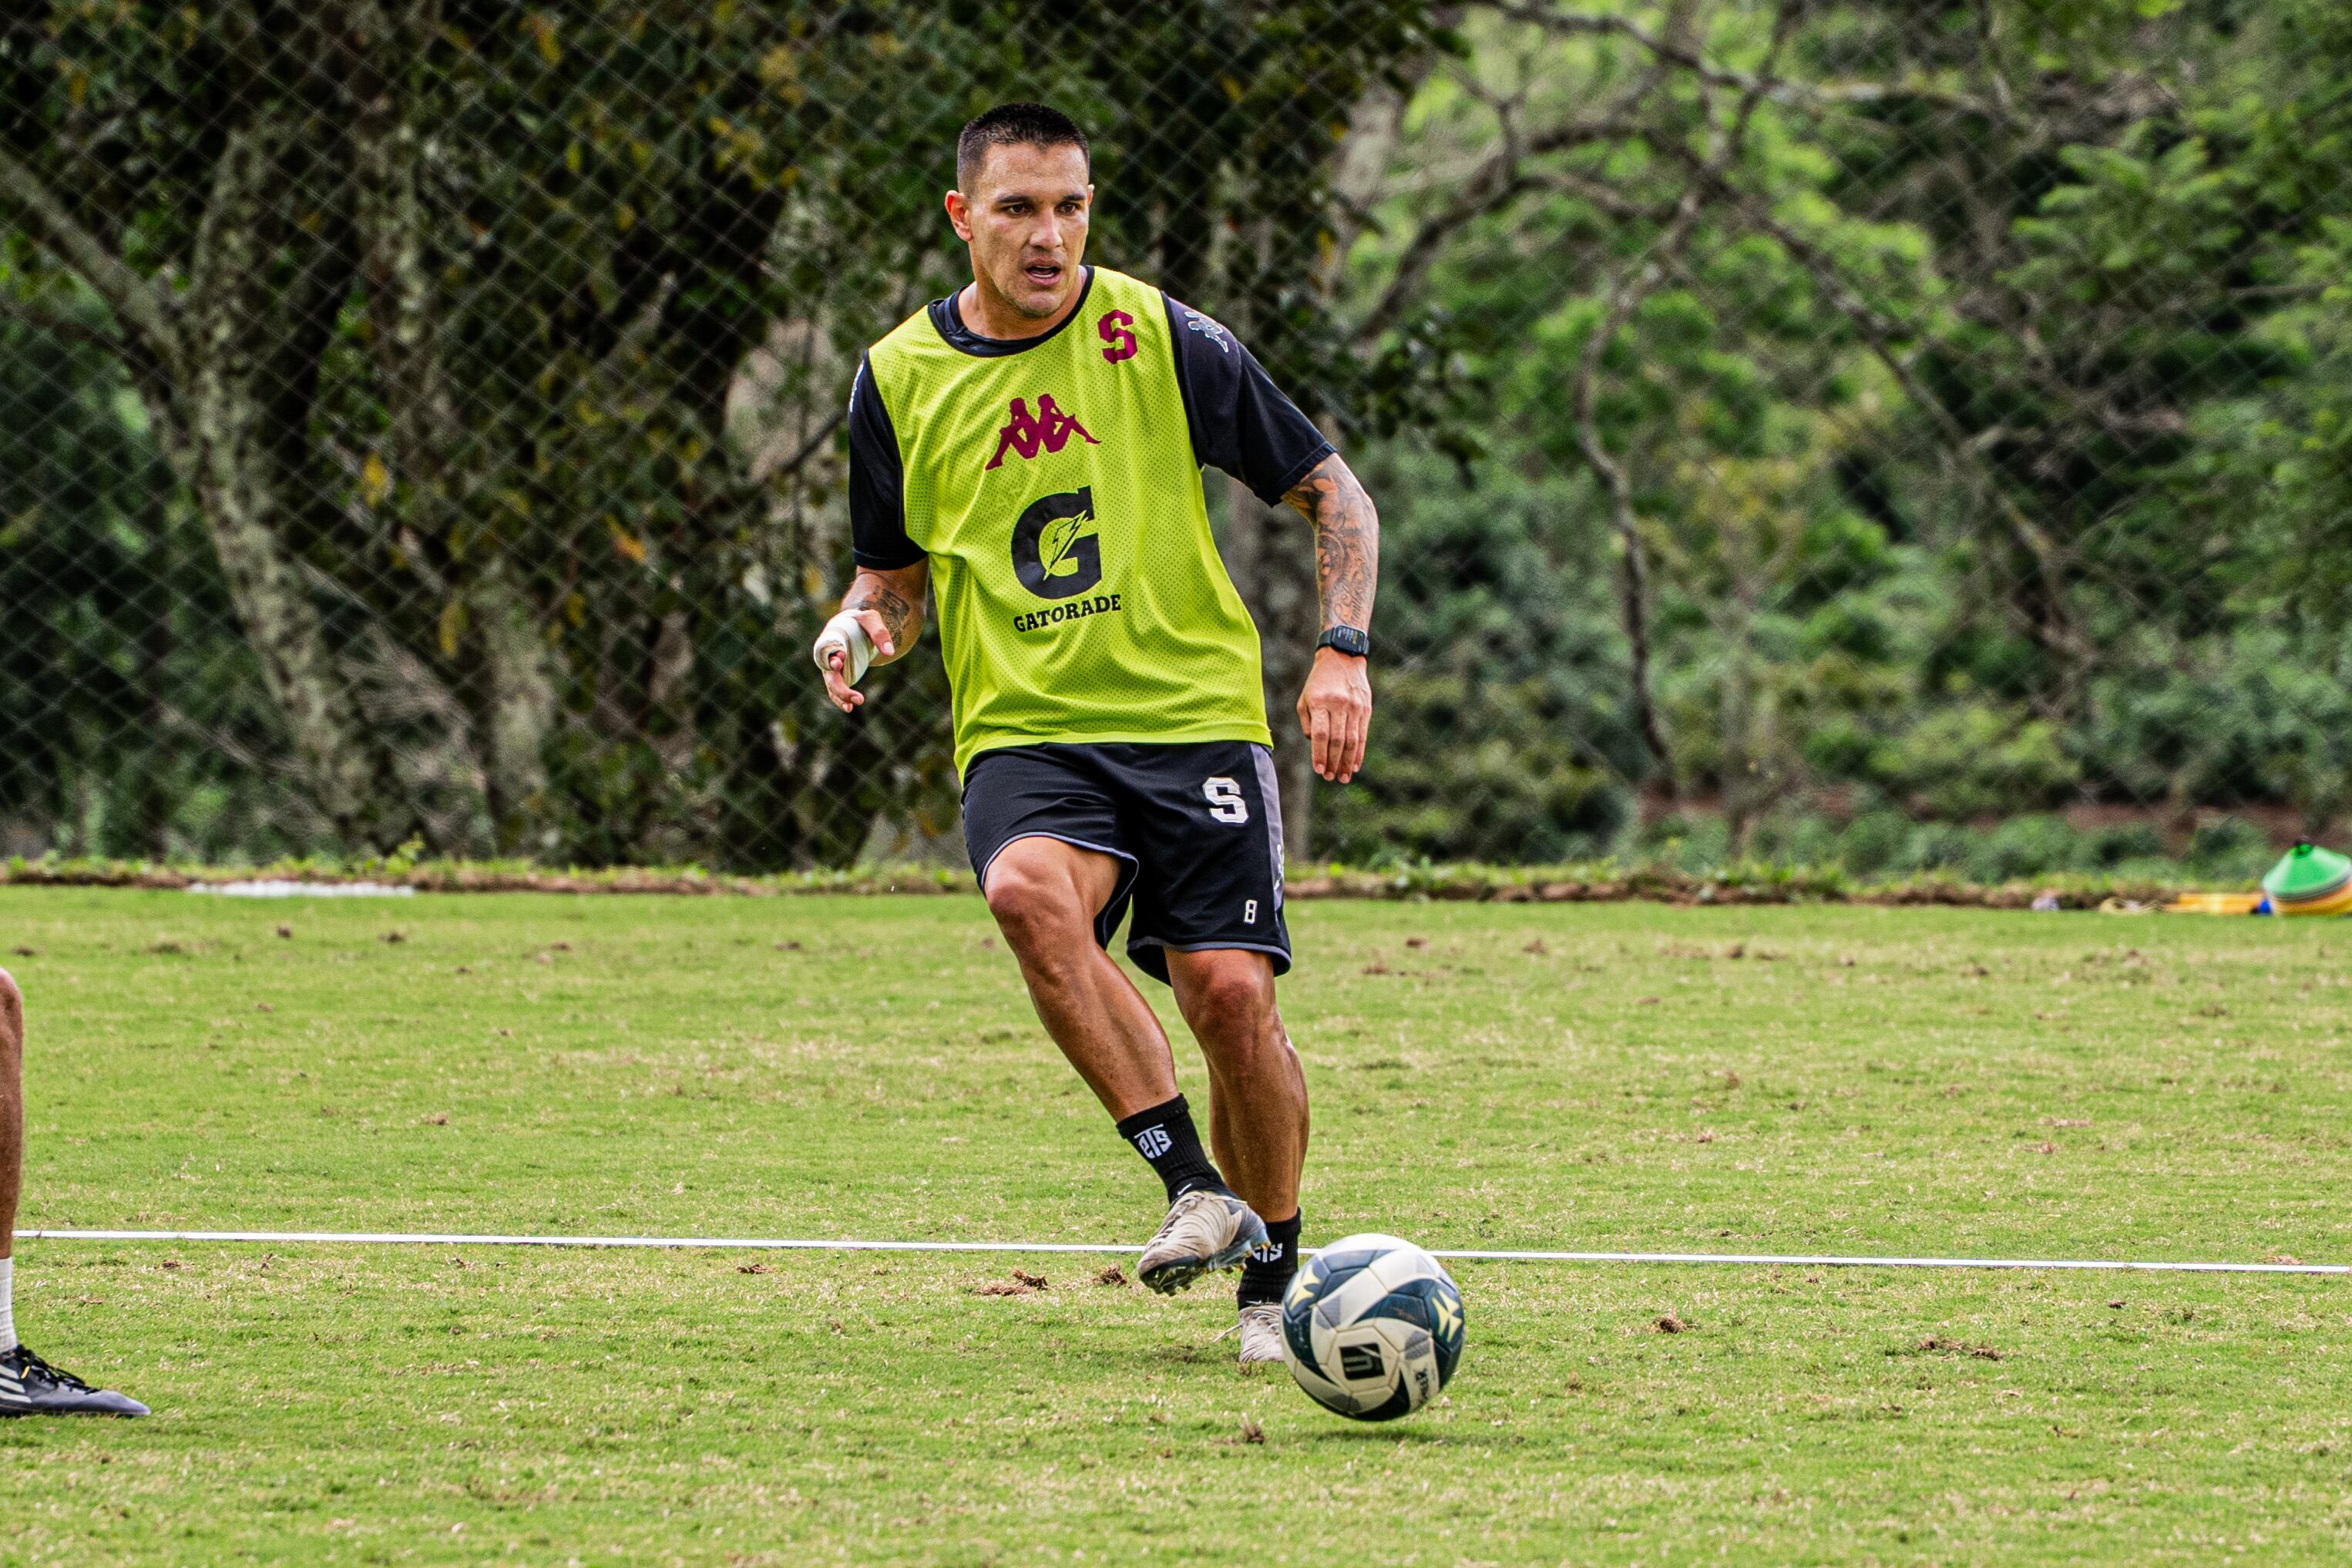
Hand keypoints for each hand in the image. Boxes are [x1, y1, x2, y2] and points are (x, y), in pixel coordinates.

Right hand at [817, 608, 892, 713]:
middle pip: (829, 674)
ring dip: (840, 697)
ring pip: (832, 685)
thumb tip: (889, 652)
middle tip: (854, 696)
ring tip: (850, 708)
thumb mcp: (871, 619)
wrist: (855, 626)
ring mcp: (833, 668)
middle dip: (839, 686)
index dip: (831, 656)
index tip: (840, 660)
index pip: (827, 649)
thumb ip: (879, 632)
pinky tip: (849, 708)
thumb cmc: (860, 621)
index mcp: (831, 638)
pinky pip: (838, 690)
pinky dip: (842, 699)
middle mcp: (828, 655)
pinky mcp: (841, 675)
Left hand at [1297, 645, 1371, 782]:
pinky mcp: (1365, 709)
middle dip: (1333, 762)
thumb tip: (1315, 744)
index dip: (1319, 754)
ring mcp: (1354, 707)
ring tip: (1343, 777)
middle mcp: (1339, 705)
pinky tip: (1355, 765)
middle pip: (1337, 740)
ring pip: (1352, 740)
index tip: (1318, 770)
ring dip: (1347, 761)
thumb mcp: (1305, 698)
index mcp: (1320, 702)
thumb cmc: (1318, 682)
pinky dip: (1359, 752)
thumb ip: (1308, 722)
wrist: (1342, 658)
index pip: (1321, 734)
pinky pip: (1362, 734)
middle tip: (1330, 777)